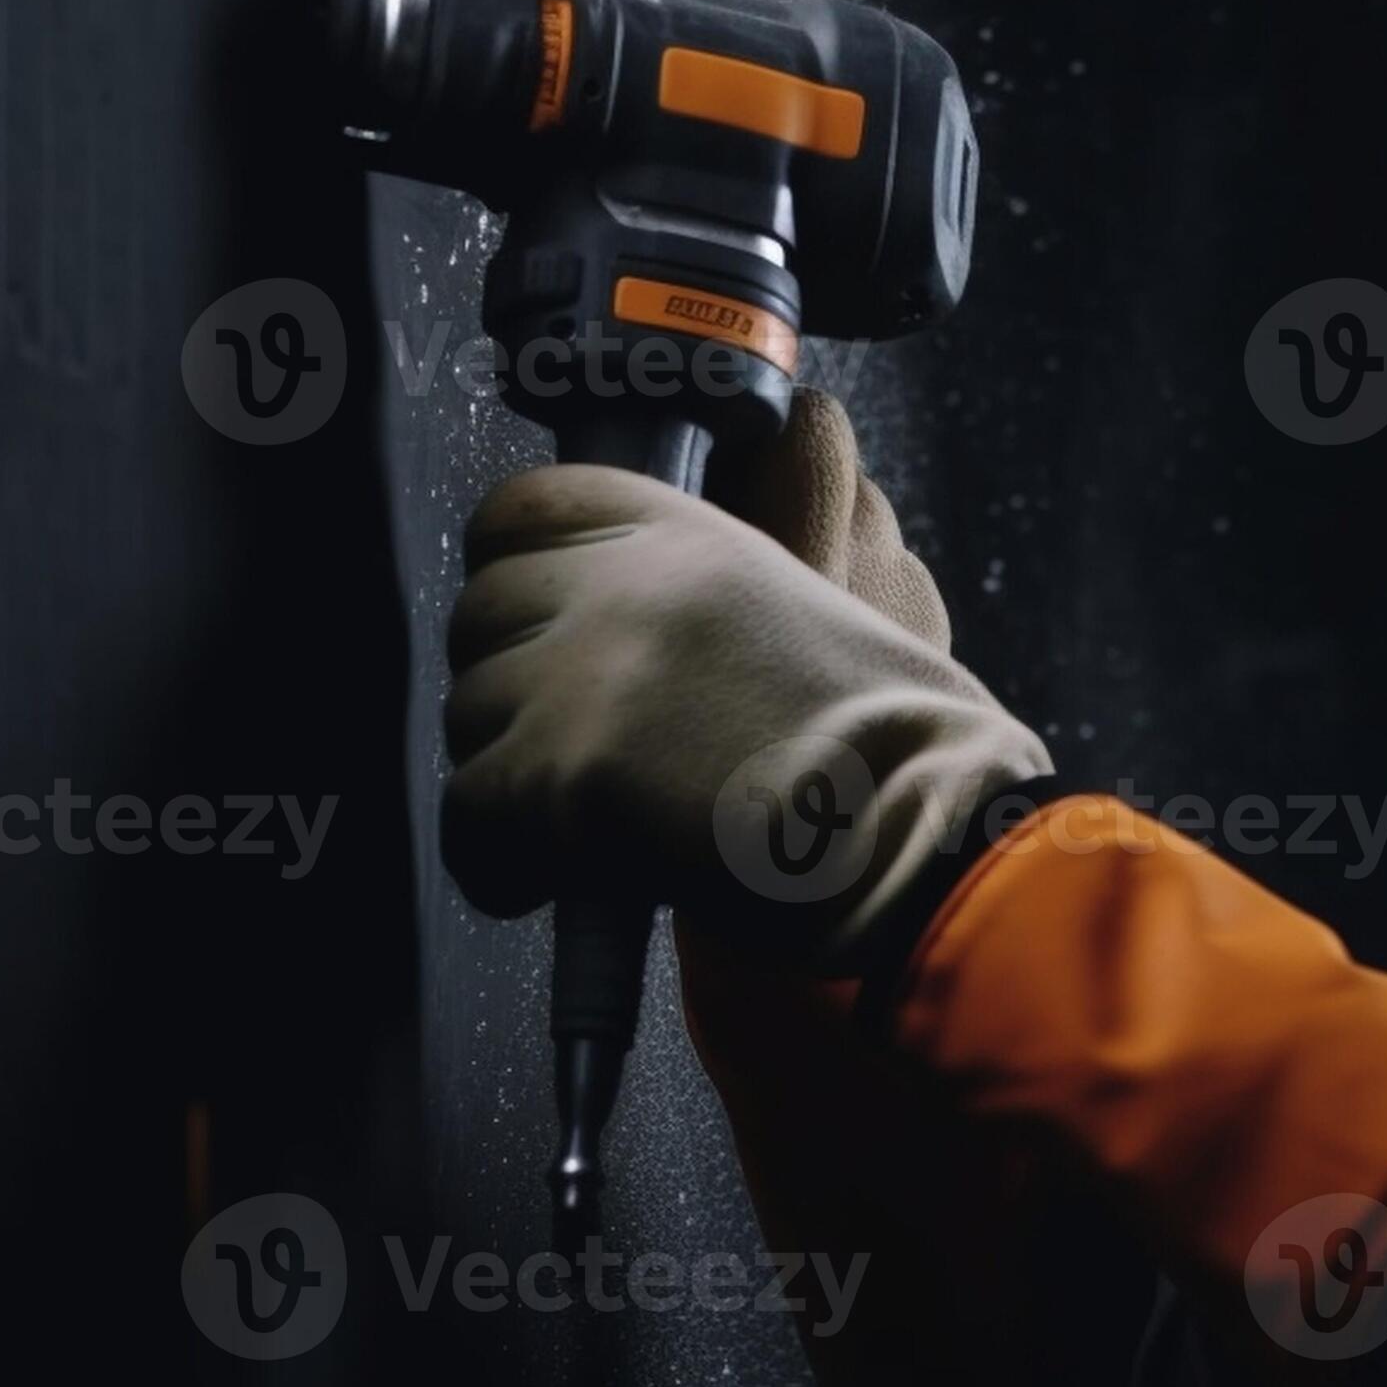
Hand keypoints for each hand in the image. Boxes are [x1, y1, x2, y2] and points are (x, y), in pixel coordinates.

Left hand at [438, 403, 1049, 968]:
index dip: (509, 571)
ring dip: (507, 774)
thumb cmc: (895, 749)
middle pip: (478, 610)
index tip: (528, 627)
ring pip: (467, 715)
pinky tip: (550, 879)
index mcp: (690, 531)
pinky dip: (497, 861)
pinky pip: (466, 817)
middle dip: (508, 686)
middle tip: (570, 749)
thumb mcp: (807, 603)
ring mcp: (590, 672)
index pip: (522, 507)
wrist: (920, 839)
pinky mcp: (565, 772)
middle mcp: (629, 582)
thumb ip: (698, 585)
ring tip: (584, 823)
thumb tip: (593, 617)